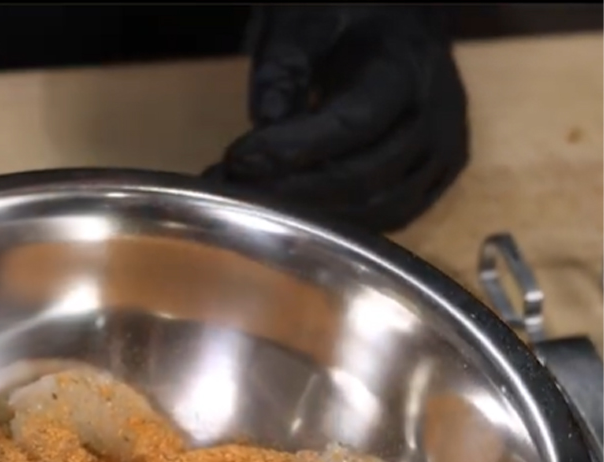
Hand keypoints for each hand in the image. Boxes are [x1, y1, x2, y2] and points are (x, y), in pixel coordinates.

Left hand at [203, 5, 468, 233]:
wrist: (392, 27)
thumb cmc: (345, 23)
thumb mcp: (305, 24)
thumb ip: (284, 68)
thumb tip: (266, 123)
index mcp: (408, 66)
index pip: (352, 123)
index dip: (291, 150)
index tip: (237, 160)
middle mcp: (436, 114)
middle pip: (364, 176)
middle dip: (291, 191)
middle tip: (234, 189)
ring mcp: (442, 151)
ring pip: (378, 208)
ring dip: (313, 216)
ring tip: (257, 205)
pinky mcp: (433, 179)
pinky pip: (389, 217)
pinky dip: (341, 224)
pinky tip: (296, 216)